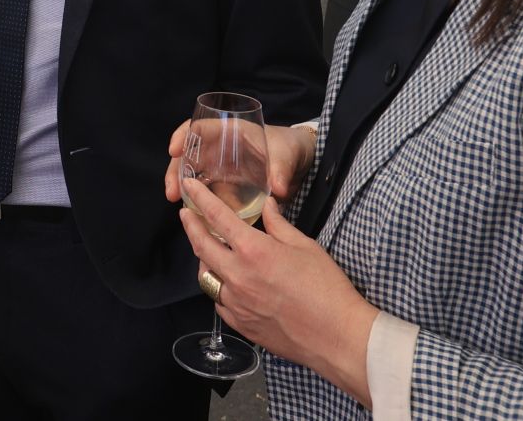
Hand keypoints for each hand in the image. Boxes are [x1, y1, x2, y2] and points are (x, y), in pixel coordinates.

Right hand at [165, 122, 315, 205]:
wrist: (299, 163)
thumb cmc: (289, 149)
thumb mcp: (286, 156)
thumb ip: (282, 171)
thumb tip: (279, 189)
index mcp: (233, 131)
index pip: (202, 127)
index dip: (184, 135)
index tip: (174, 151)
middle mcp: (221, 147)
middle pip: (190, 152)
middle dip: (176, 169)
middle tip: (172, 191)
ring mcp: (221, 165)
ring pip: (193, 171)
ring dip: (182, 184)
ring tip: (176, 201)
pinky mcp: (225, 182)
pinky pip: (205, 188)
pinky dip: (196, 198)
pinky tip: (193, 211)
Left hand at [179, 178, 377, 406]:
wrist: (336, 336)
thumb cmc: (327, 288)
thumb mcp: (305, 246)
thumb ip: (278, 225)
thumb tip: (268, 206)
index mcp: (253, 251)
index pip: (217, 217)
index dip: (200, 198)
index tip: (189, 186)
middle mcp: (237, 276)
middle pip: (201, 246)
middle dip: (190, 226)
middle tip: (186, 215)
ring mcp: (236, 303)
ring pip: (206, 276)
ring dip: (204, 259)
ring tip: (208, 249)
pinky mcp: (240, 325)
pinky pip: (219, 302)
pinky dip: (219, 288)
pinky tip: (227, 283)